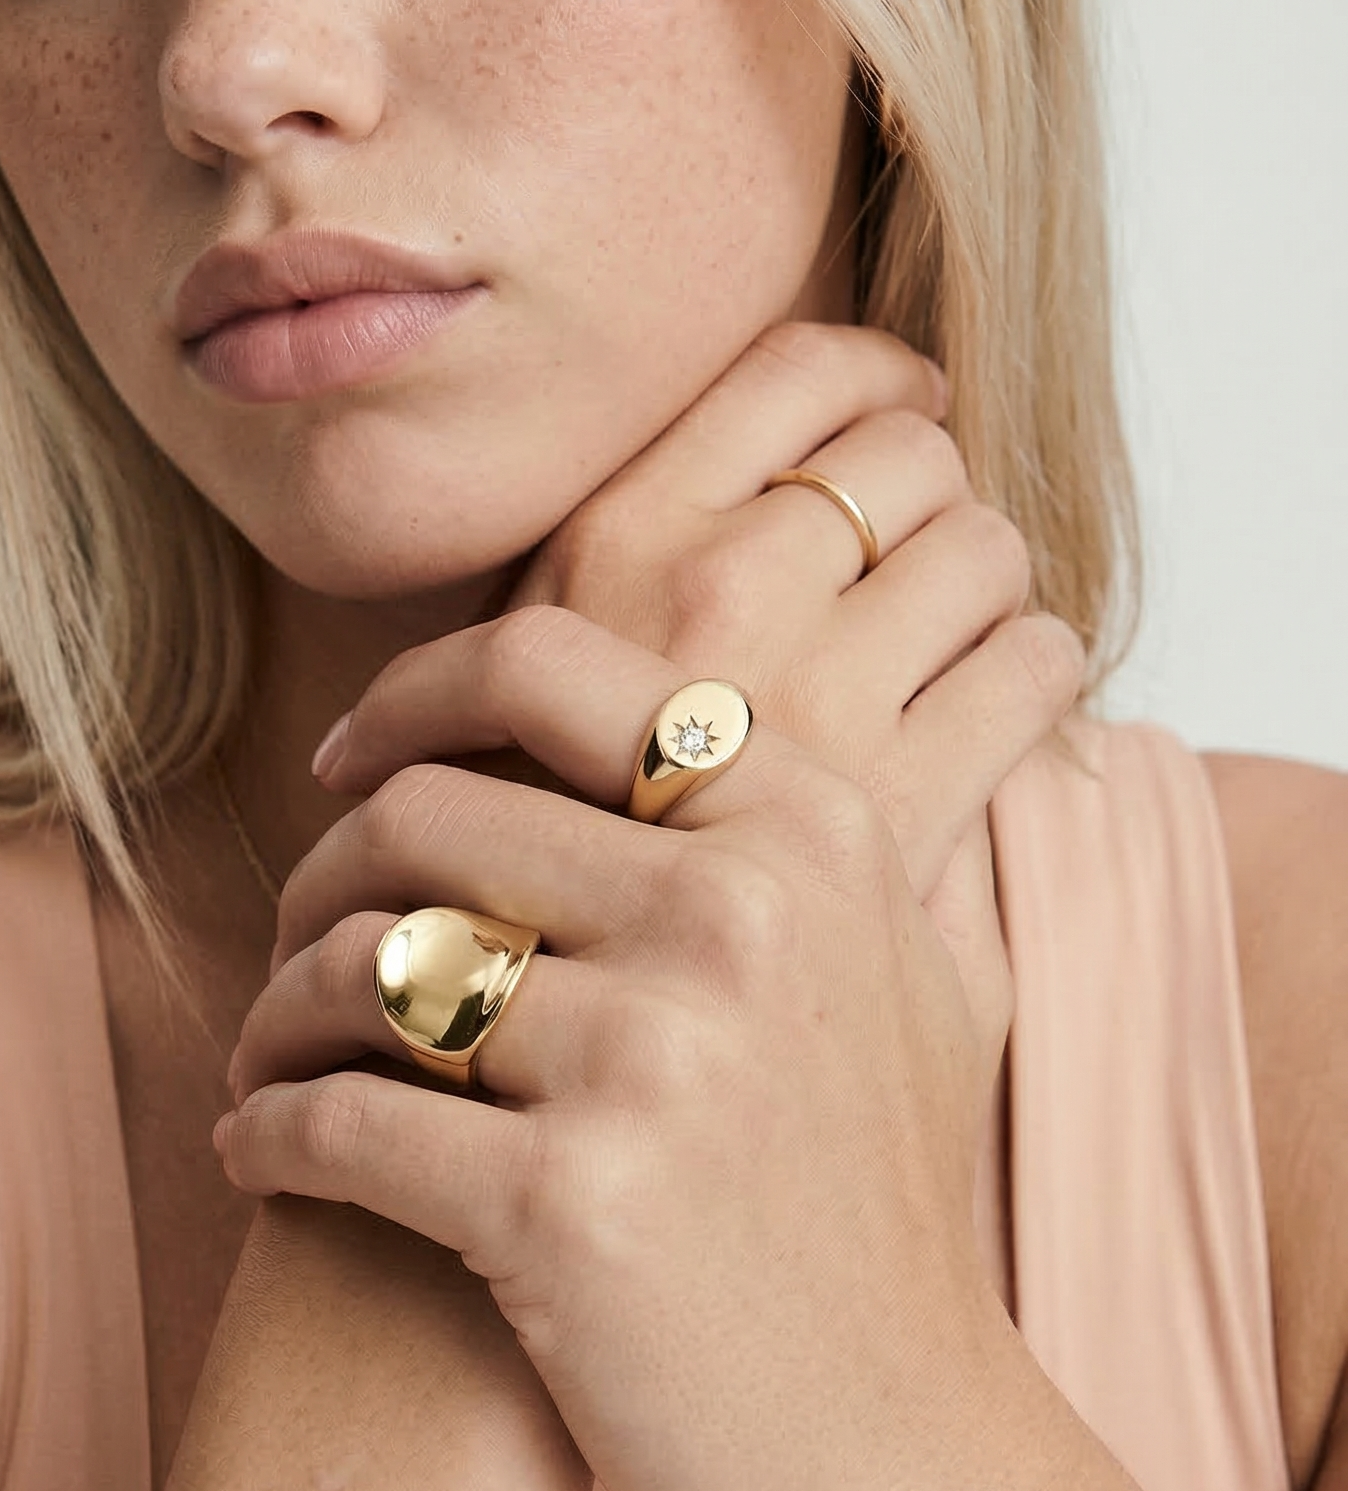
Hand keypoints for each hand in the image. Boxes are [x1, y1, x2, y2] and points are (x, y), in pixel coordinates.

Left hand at [215, 609, 1083, 1490]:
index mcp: (807, 832)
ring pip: (363, 967)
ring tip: (267, 1064)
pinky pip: (334, 1120)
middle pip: (422, 816)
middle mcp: (736, 918)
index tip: (346, 764)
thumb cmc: (878, 1228)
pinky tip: (254, 1156)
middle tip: (297, 958)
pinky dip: (263, 1134)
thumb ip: (807, 846)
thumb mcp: (912, 985)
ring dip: (275, 1014)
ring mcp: (653, 1061)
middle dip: (318, 883)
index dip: (407, 697)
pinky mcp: (565, 1207)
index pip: (549, 668)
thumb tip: (695, 720)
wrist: (904, 1458)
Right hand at [328, 322, 1068, 1145]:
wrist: (504, 1074)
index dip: (870, 385)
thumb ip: (618, 628)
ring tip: (959, 645)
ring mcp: (810, 694)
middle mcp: (708, 593)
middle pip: (905, 446)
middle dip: (932, 491)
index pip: (797, 369)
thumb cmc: (501, 904)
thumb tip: (748, 545)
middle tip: (922, 561)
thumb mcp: (514, 724)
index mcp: (607, 546)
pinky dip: (1036, 679)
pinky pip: (1031, 668)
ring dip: (988, 585)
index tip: (891, 426)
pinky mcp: (894, 803)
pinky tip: (998, 725)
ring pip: (983, 544)